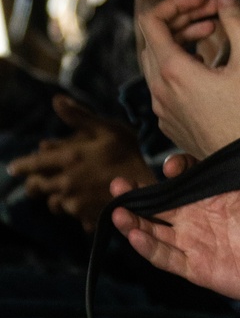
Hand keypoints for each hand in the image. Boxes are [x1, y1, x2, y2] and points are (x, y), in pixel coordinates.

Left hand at [8, 95, 154, 231]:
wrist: (146, 187)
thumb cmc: (128, 154)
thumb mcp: (106, 128)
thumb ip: (79, 116)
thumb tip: (56, 100)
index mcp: (67, 159)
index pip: (33, 164)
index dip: (21, 166)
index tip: (12, 168)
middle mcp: (65, 182)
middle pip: (36, 187)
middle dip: (34, 183)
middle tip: (37, 180)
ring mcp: (74, 203)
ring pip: (53, 203)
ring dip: (55, 197)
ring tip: (64, 191)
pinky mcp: (85, 217)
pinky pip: (72, 215)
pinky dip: (75, 210)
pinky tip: (85, 203)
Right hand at [112, 124, 239, 305]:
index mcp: (213, 194)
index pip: (182, 180)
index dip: (172, 173)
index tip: (171, 167)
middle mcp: (198, 216)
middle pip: (158, 205)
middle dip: (136, 196)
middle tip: (116, 184)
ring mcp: (195, 242)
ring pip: (155, 231)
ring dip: (134, 223)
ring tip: (116, 212)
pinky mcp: (197, 268)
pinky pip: (166, 258)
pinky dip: (149, 248)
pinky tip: (135, 237)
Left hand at [138, 0, 239, 157]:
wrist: (239, 164)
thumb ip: (237, 24)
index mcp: (172, 70)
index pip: (151, 19)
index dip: (176, 2)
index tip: (204, 1)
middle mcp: (158, 88)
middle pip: (153, 37)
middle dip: (181, 18)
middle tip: (212, 14)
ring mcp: (160, 107)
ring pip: (156, 60)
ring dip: (180, 40)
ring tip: (211, 35)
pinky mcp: (167, 120)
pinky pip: (162, 83)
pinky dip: (179, 64)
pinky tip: (207, 67)